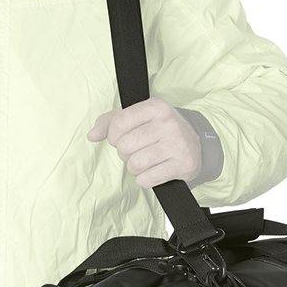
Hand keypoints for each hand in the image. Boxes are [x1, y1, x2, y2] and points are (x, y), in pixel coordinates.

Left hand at [87, 97, 201, 187]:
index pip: (119, 123)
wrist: (195, 145)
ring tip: (145, 161)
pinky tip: (154, 171)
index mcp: (156, 106)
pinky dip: (144, 180)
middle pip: (125, 147)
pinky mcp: (183, 165)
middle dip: (125, 153)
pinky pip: (146, 180)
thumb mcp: (137, 118)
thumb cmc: (159, 130)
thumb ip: (109, 122)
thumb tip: (92, 135)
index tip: (121, 138)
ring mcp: (177, 145)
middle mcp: (168, 123)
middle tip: (137, 151)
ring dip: (135, 168)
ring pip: (135, 165)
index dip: (113, 136)